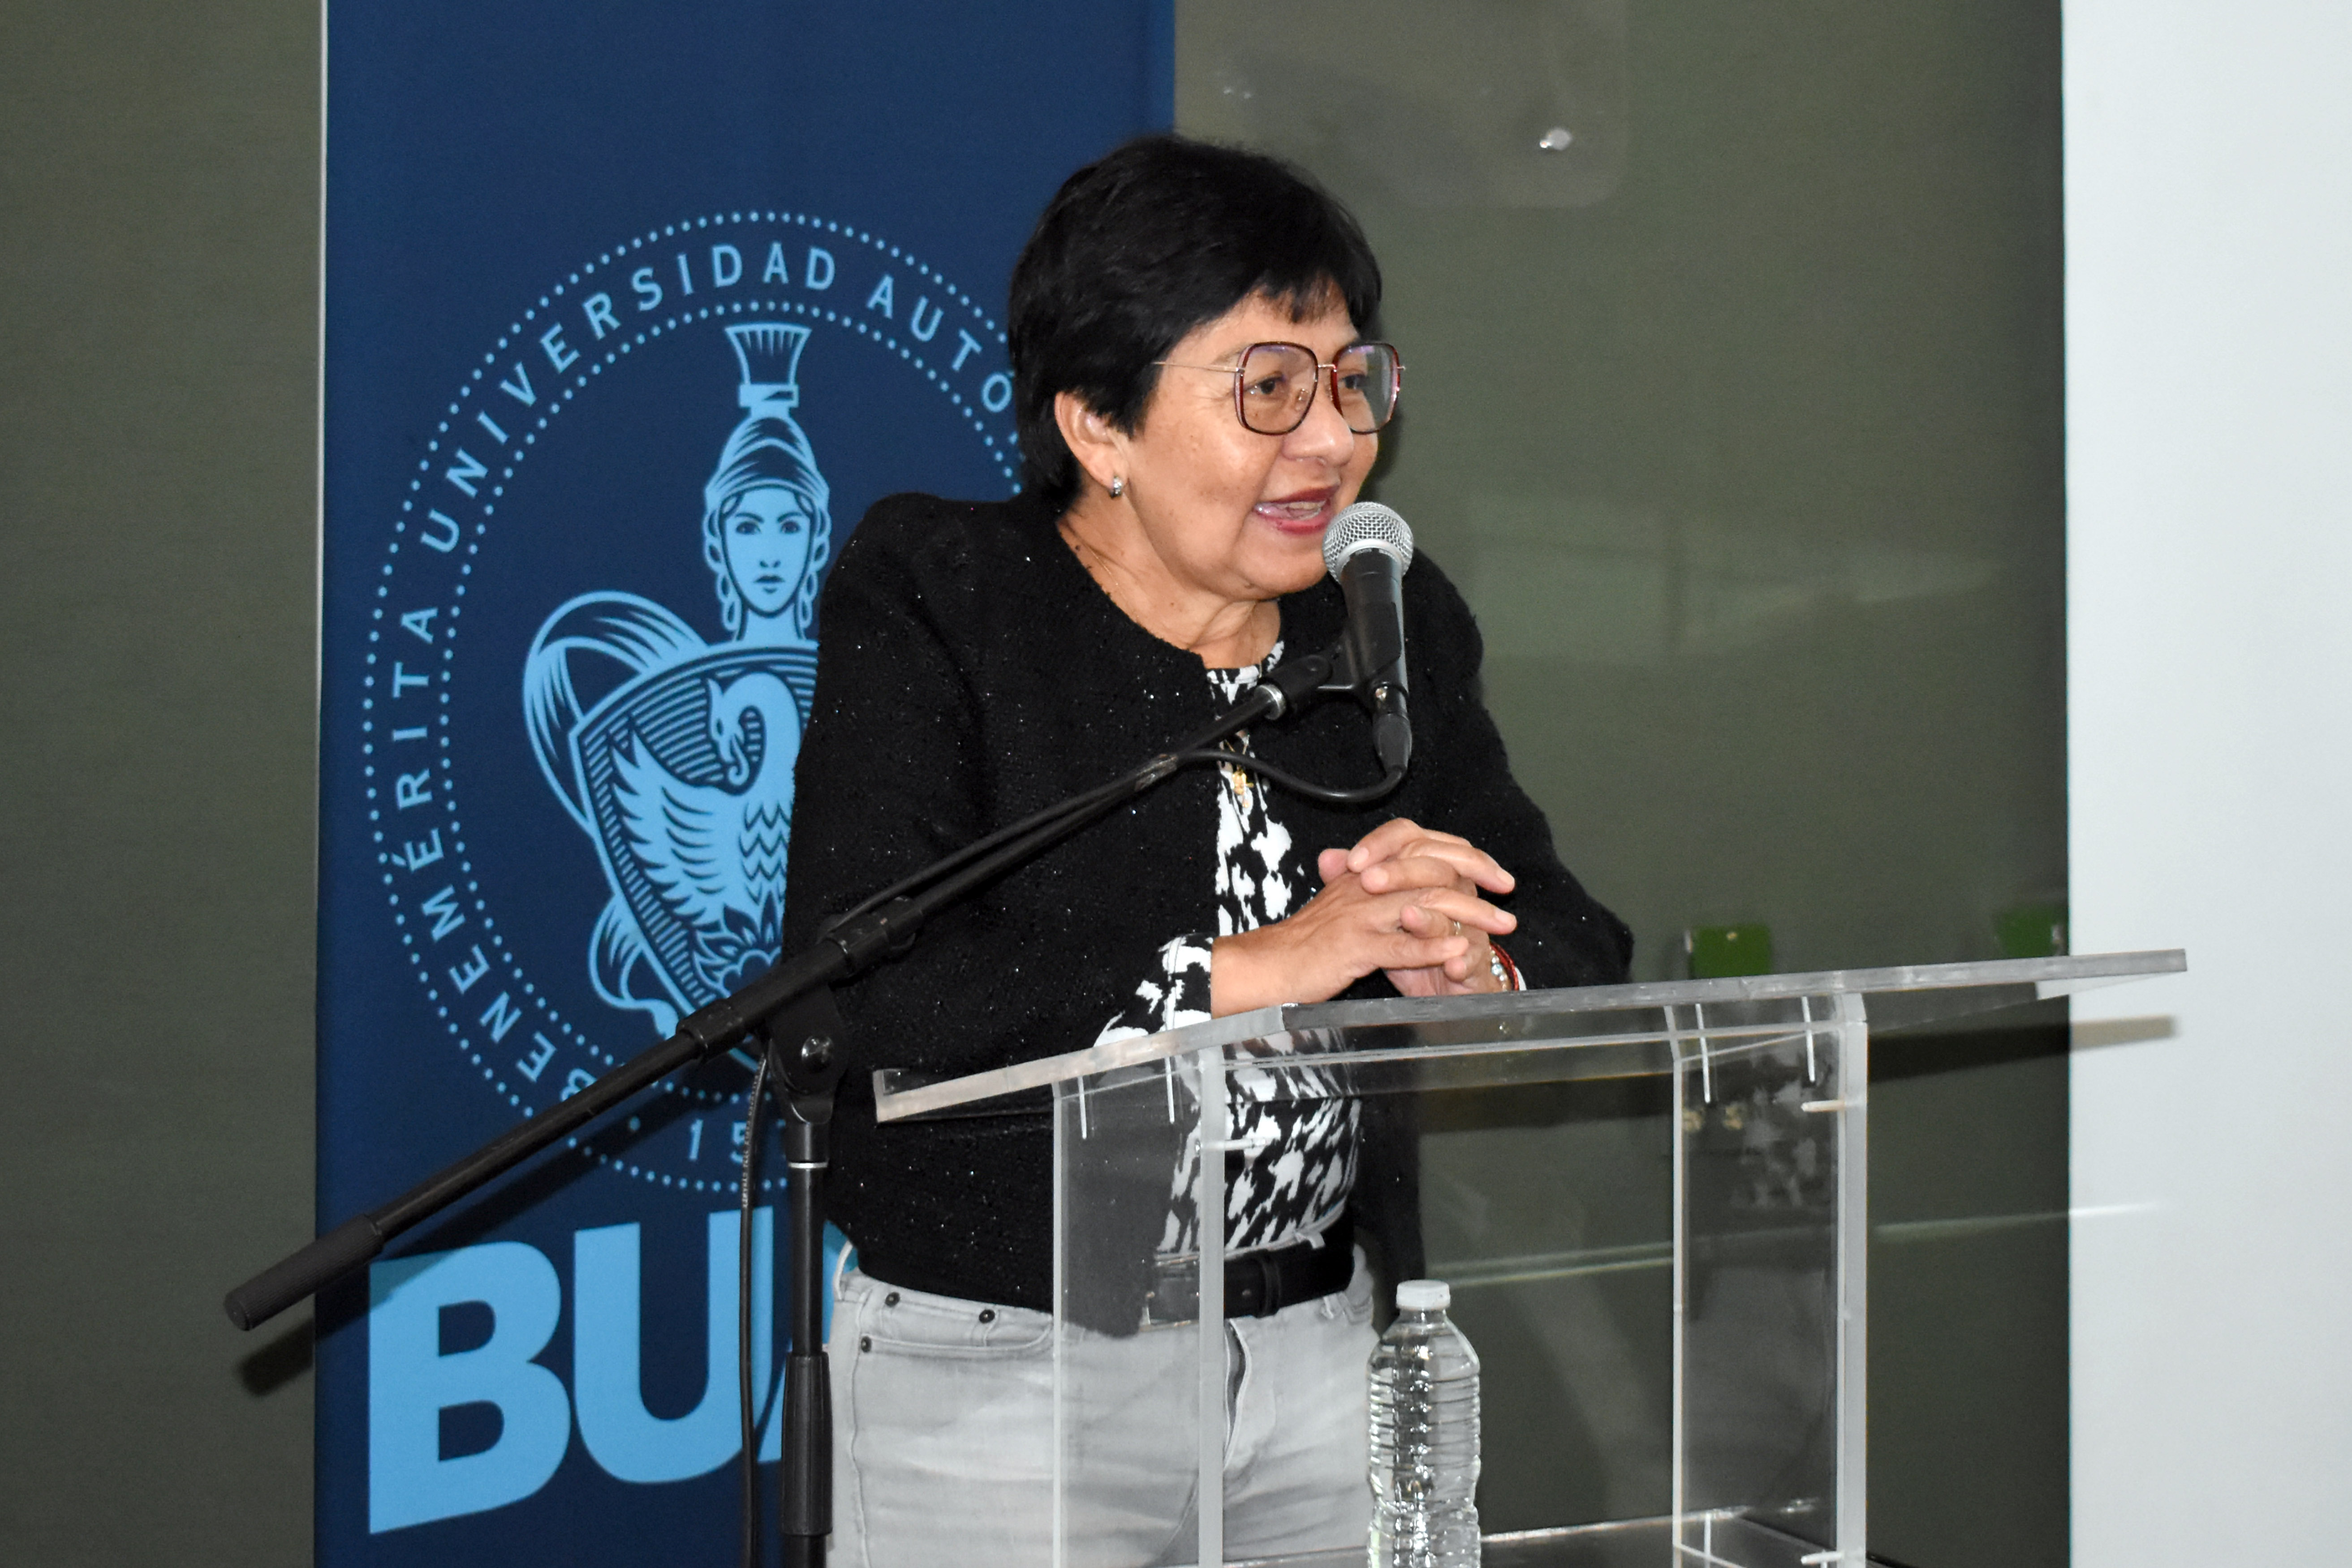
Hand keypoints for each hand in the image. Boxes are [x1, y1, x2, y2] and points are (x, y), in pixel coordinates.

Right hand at [1210, 819, 1516, 1013]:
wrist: (1269, 964)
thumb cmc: (1307, 942)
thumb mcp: (1342, 904)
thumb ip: (1372, 888)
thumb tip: (1404, 879)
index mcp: (1365, 873)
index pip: (1423, 849)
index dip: (1464, 858)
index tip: (1495, 875)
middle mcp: (1366, 886)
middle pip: (1433, 872)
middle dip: (1478, 887)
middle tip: (1507, 906)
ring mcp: (1361, 916)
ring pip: (1425, 904)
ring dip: (1468, 915)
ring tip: (1499, 927)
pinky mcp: (1354, 947)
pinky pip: (1400, 945)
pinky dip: (1432, 947)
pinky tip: (1459, 952)